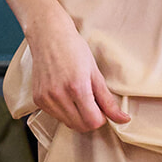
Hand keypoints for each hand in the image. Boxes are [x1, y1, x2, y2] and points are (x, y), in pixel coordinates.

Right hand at [29, 13, 130, 132]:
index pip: (93, 122)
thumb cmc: (74, 49)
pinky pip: (56, 116)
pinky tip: (66, 95)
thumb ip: (108, 100)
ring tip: (78, 96)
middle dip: (91, 119)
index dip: (101, 118)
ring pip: (68, 124)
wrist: (49, 36)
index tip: (102, 107)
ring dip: (77, 116)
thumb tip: (124, 119)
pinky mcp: (37, 99)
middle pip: (81, 126)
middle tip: (92, 102)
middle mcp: (58, 95)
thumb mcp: (95, 73)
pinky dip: (65, 112)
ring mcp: (46, 99)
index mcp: (77, 88)